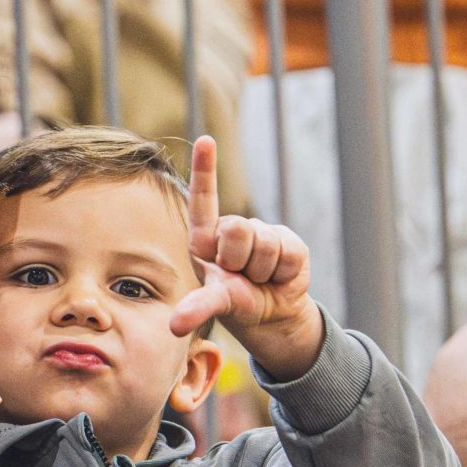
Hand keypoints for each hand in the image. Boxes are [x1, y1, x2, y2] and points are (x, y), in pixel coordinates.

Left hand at [169, 136, 322, 377]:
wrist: (273, 316)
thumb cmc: (235, 304)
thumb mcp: (215, 304)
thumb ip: (199, 306)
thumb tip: (175, 326)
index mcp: (206, 238)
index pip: (204, 199)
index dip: (206, 169)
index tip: (206, 140)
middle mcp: (232, 230)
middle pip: (237, 229)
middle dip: (239, 260)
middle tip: (241, 276)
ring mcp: (263, 234)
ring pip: (264, 244)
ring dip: (263, 270)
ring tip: (259, 279)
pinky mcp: (291, 243)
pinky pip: (288, 253)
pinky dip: (283, 273)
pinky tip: (279, 277)